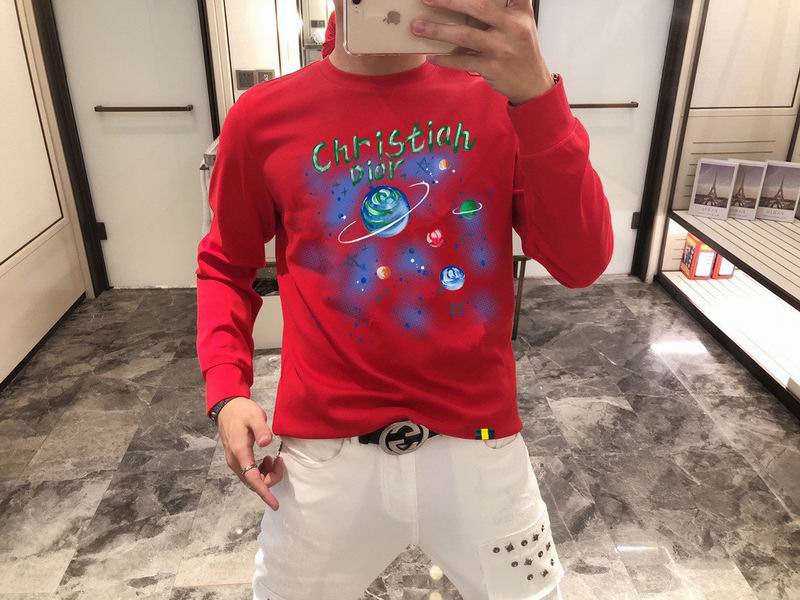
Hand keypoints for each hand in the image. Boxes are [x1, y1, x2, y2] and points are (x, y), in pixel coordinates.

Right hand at [217, 396, 283, 509]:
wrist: (227, 408)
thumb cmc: (241, 411)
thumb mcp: (254, 416)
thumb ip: (261, 429)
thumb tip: (267, 442)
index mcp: (240, 453)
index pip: (253, 479)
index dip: (264, 492)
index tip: (275, 504)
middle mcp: (235, 461)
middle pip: (254, 482)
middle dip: (271, 478)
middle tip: (279, 460)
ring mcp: (234, 461)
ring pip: (252, 479)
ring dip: (266, 475)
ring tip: (273, 458)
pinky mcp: (236, 459)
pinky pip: (250, 473)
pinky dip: (261, 471)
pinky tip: (266, 459)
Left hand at [410, 0, 554, 104]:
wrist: (532, 83)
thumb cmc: (519, 49)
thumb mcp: (520, 22)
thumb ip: (504, 7)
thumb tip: (463, 5)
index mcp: (519, 10)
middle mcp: (513, 26)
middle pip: (477, 7)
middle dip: (448, 1)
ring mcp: (502, 48)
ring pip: (465, 35)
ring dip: (437, 31)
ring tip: (417, 27)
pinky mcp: (492, 67)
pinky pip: (462, 61)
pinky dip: (444, 58)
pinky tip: (431, 55)